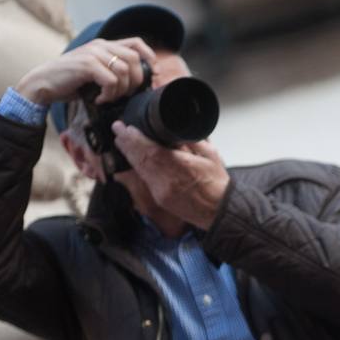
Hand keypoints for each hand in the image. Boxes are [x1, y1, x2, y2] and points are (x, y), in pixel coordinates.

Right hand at [14, 37, 156, 106]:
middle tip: (126, 94)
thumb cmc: (70, 82)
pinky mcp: (87, 65)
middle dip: (136, 81)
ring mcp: (93, 54)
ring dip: (121, 90)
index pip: (136, 43)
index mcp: (104, 45)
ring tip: (109, 98)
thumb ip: (112, 71)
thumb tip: (136, 85)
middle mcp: (100, 46)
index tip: (154, 74)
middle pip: (134, 59)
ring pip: (124, 71)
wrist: (43, 84)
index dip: (150, 57)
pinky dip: (109, 94)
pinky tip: (100, 99)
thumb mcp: (95, 73)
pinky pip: (111, 80)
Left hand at [111, 122, 230, 226]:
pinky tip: (134, 159)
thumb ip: (192, 142)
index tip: (126, 128)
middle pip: (140, 159)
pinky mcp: (160, 198)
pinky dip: (137, 167)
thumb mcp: (210, 155)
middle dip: (127, 143)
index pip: (150, 150)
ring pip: (139, 169)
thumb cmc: (217, 185)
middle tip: (118, 130)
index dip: (134, 138)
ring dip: (129, 154)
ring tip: (121, 141)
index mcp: (181, 167)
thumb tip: (176, 132)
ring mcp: (161, 191)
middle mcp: (167, 181)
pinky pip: (144, 179)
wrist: (220, 211)